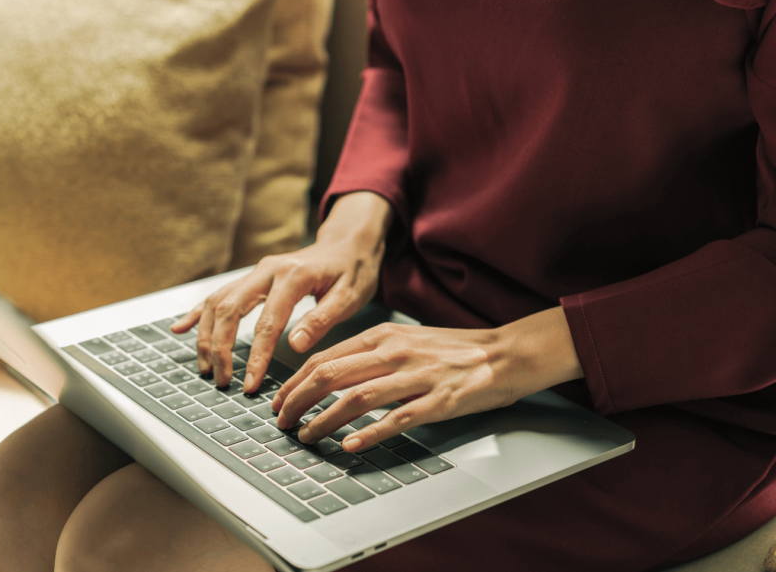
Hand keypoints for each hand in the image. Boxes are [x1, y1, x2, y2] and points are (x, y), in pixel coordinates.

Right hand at [171, 192, 393, 390]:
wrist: (348, 243)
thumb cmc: (353, 271)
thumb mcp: (350, 296)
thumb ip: (322, 320)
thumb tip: (296, 345)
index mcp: (293, 276)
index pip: (267, 322)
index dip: (255, 356)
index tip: (250, 384)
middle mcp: (267, 270)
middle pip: (230, 309)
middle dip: (220, 348)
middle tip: (221, 380)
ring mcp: (255, 272)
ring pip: (218, 302)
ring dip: (207, 336)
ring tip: (206, 368)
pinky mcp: (250, 277)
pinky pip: (217, 294)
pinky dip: (197, 312)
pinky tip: (180, 329)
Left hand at [271, 307, 583, 451]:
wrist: (502, 354)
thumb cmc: (451, 350)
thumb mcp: (404, 339)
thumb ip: (369, 353)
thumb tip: (330, 373)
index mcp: (381, 336)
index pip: (324, 358)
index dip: (294, 382)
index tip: (279, 400)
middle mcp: (393, 352)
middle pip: (329, 376)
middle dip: (297, 401)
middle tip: (283, 422)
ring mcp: (415, 377)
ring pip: (355, 398)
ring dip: (323, 421)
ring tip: (306, 437)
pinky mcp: (437, 402)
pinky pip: (396, 419)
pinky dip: (369, 434)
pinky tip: (351, 446)